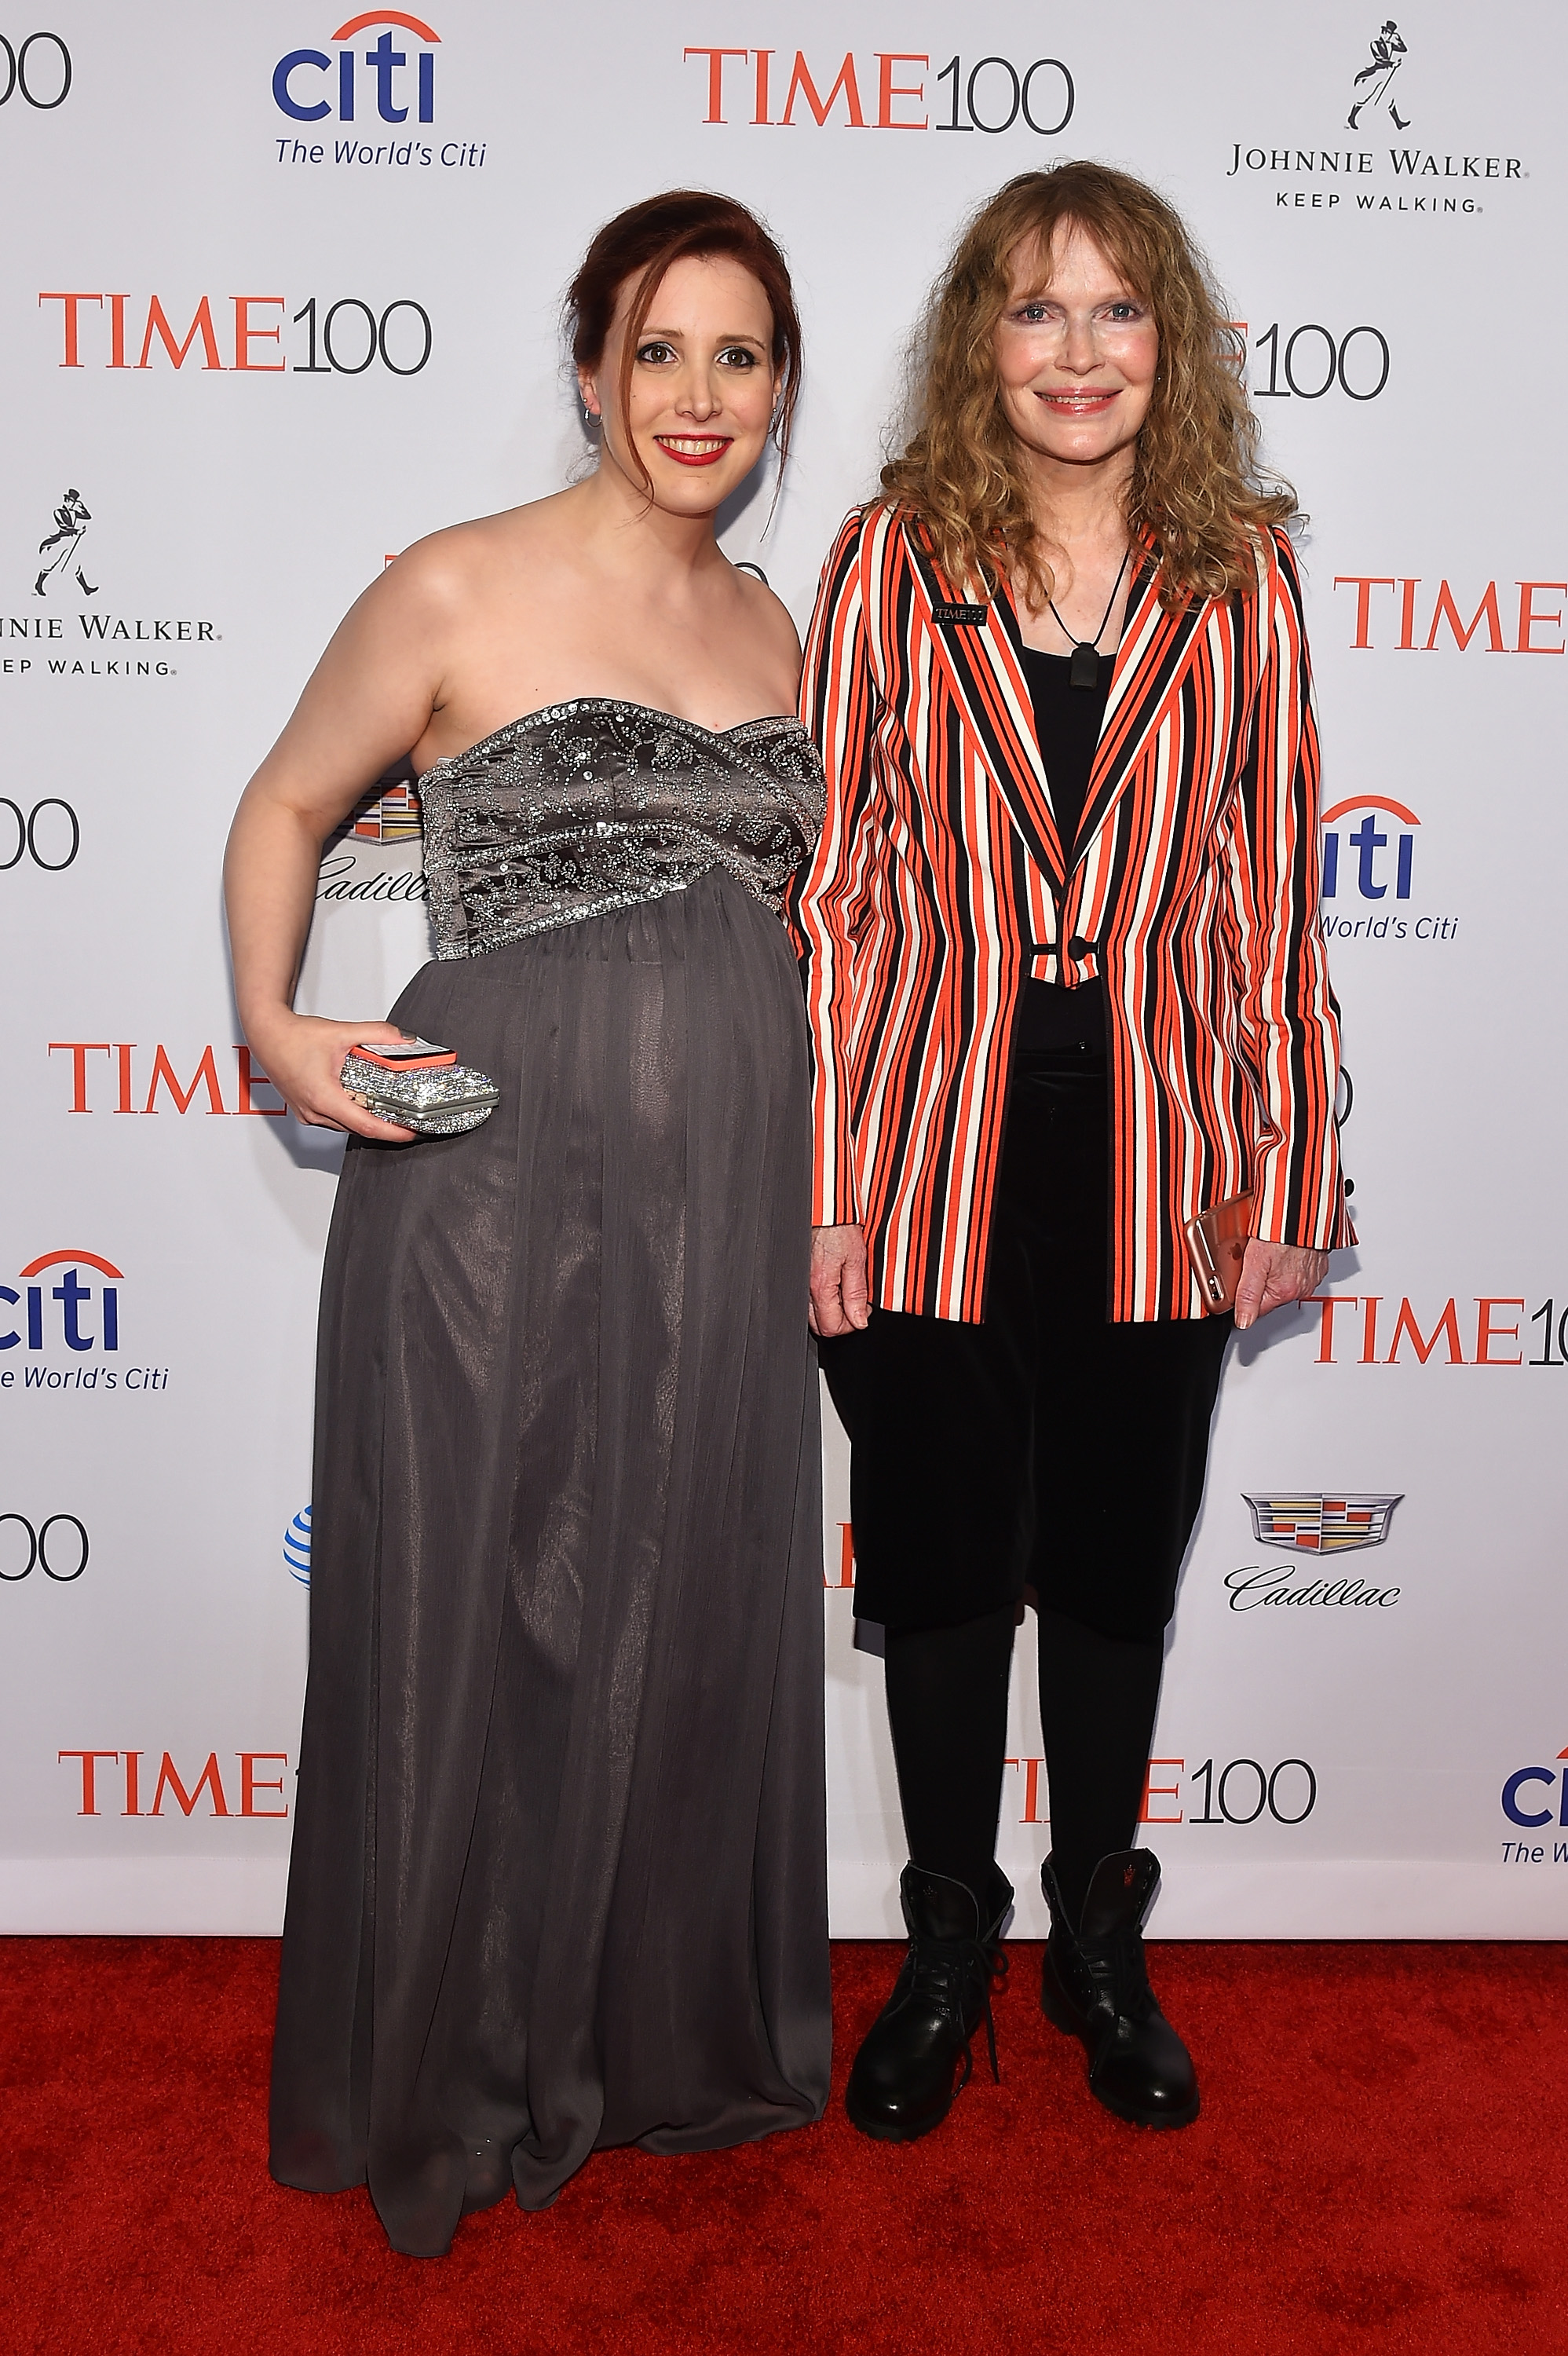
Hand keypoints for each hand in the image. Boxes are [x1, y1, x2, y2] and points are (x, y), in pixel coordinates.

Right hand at [245, 1013, 418, 1142]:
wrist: (265, 1034)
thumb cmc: (292, 1037)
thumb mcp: (341, 1032)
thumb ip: (377, 1034)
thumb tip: (403, 1039)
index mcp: (323, 1098)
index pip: (367, 1126)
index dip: (394, 1133)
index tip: (412, 1132)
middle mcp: (314, 1111)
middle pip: (358, 1129)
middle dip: (385, 1125)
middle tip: (408, 1118)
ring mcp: (307, 1114)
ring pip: (345, 1126)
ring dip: (366, 1119)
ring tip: (389, 1109)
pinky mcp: (304, 1110)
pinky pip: (333, 1120)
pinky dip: (349, 1113)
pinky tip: (360, 1102)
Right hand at [809, 1223, 870, 1336]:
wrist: (823, 1208)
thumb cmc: (838, 1226)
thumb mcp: (856, 1260)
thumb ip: (856, 1294)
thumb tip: (859, 1321)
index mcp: (820, 1286)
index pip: (832, 1328)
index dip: (852, 1326)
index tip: (865, 1313)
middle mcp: (805, 1288)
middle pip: (819, 1326)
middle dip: (841, 1321)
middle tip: (857, 1305)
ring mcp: (799, 1282)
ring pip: (812, 1314)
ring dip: (831, 1311)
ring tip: (847, 1292)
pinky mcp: (799, 1274)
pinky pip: (808, 1298)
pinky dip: (823, 1299)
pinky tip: (835, 1284)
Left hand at [1233, 1239, 1330, 1330]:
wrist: (1305, 1208)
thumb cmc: (1282, 1231)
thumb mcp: (1255, 1262)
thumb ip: (1247, 1294)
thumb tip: (1243, 1321)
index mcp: (1285, 1291)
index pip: (1257, 1308)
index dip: (1243, 1296)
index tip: (1238, 1282)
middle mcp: (1302, 1287)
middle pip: (1270, 1294)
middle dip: (1259, 1281)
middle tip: (1253, 1260)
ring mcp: (1311, 1275)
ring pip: (1283, 1280)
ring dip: (1274, 1270)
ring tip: (1267, 1251)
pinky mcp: (1318, 1263)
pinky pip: (1298, 1268)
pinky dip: (1289, 1261)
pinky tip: (1281, 1248)